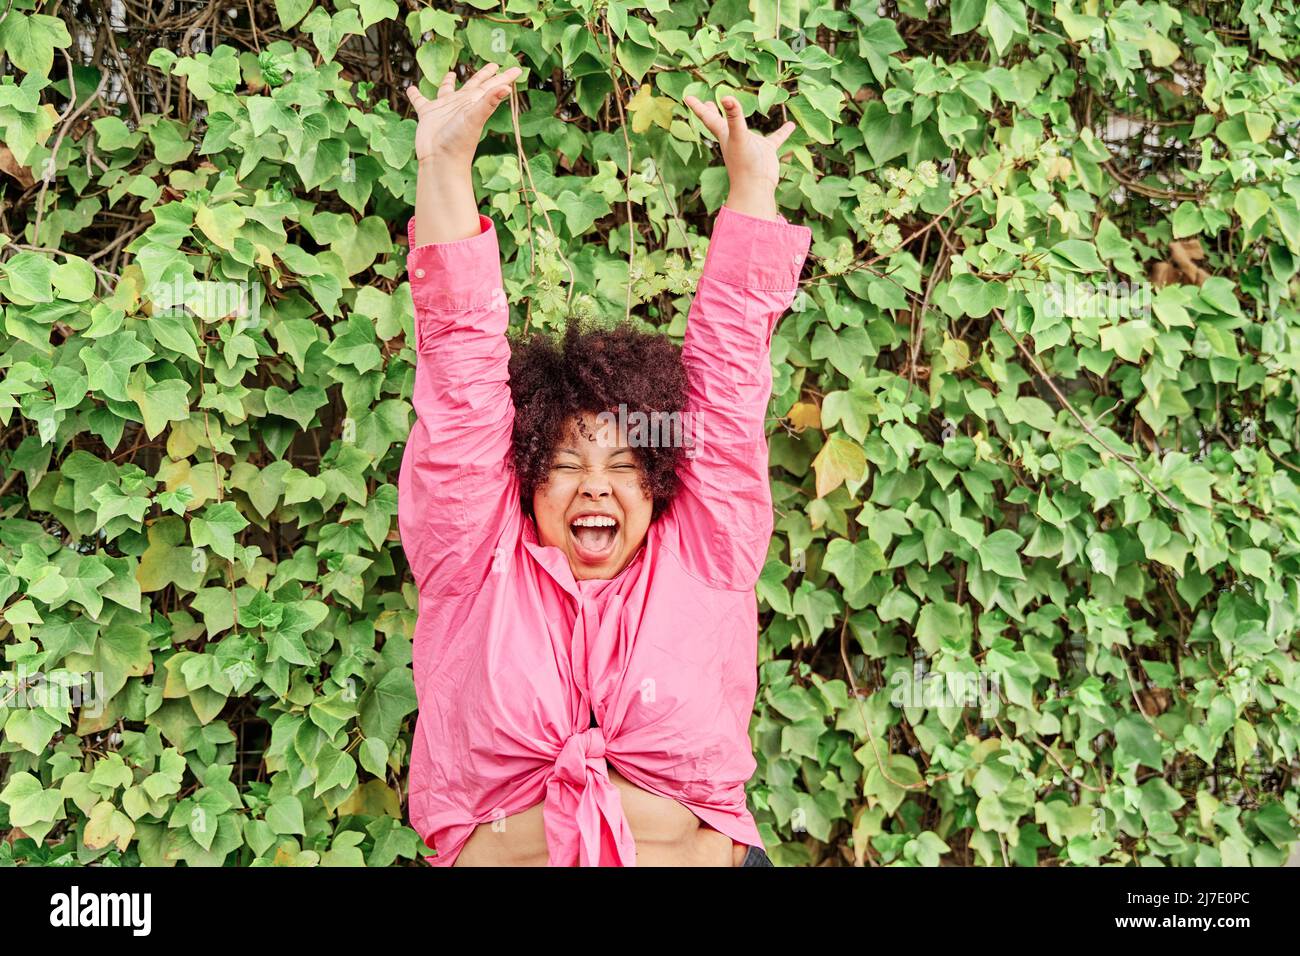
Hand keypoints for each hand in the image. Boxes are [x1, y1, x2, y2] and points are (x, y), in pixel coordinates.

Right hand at [405, 58, 523, 167]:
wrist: (440, 159)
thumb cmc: (459, 141)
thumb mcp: (475, 117)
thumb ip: (490, 101)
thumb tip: (508, 87)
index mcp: (474, 102)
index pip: (492, 86)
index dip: (504, 77)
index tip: (518, 69)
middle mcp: (460, 103)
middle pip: (474, 84)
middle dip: (483, 75)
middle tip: (492, 65)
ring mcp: (444, 109)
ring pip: (447, 90)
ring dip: (448, 81)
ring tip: (450, 73)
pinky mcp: (427, 114)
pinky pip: (420, 100)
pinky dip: (415, 94)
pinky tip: (411, 88)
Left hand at [683, 94, 795, 193]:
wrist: (757, 187)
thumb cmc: (744, 164)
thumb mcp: (738, 137)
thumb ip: (734, 117)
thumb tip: (726, 98)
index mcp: (725, 134)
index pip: (708, 117)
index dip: (697, 107)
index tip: (686, 97)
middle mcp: (735, 138)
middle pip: (720, 122)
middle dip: (712, 112)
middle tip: (705, 102)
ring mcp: (750, 144)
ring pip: (745, 128)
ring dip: (741, 119)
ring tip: (739, 108)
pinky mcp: (766, 151)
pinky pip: (775, 138)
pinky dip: (782, 132)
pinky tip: (790, 125)